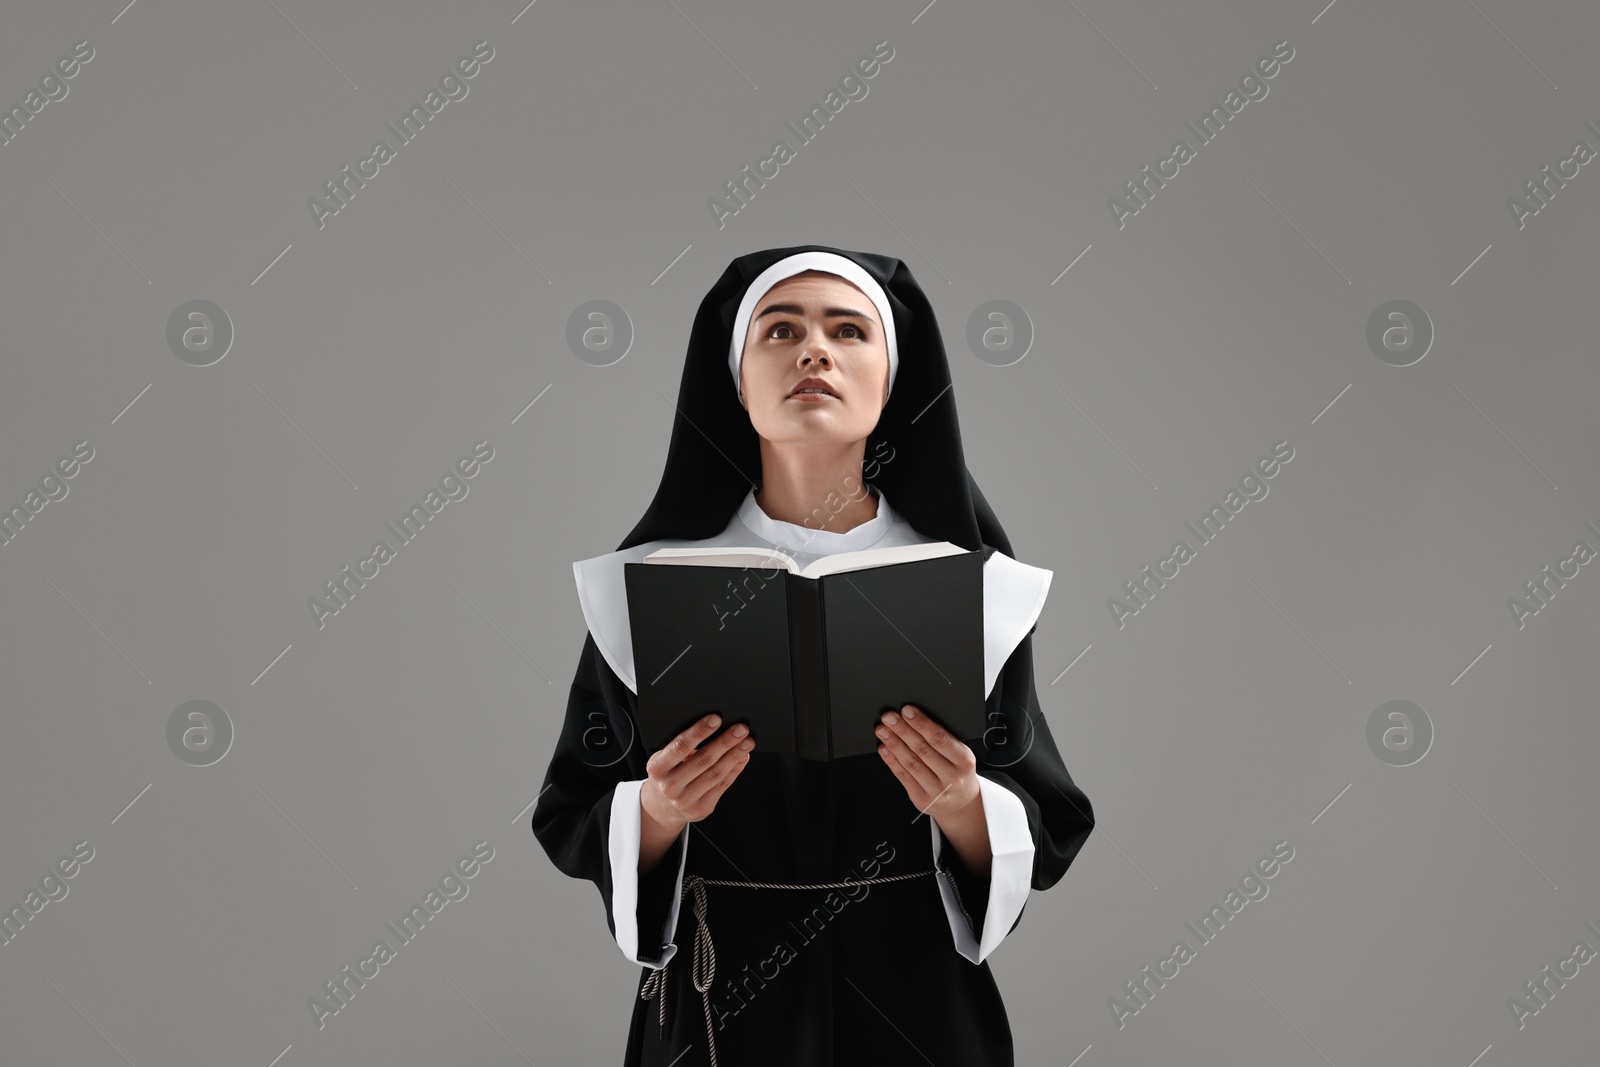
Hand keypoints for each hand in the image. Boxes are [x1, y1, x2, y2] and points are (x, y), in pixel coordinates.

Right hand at [642, 714, 754, 831]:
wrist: (662, 807)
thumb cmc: (667, 774)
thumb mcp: (664, 759)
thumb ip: (683, 746)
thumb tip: (715, 728)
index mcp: (657, 768)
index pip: (681, 746)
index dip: (699, 731)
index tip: (716, 719)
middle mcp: (670, 786)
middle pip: (703, 760)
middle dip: (725, 742)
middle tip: (740, 729)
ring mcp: (685, 800)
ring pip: (716, 773)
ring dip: (735, 755)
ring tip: (747, 742)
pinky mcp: (701, 808)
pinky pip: (722, 785)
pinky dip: (735, 769)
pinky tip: (742, 757)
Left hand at [875, 704, 979, 823]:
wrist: (961, 803)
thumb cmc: (958, 772)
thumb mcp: (960, 754)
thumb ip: (943, 739)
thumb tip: (915, 719)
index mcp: (964, 761)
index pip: (939, 738)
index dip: (921, 723)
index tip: (906, 711)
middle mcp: (952, 777)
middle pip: (922, 749)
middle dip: (903, 730)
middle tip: (889, 717)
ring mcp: (937, 791)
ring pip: (911, 763)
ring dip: (894, 744)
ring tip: (883, 730)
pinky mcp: (922, 800)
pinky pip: (903, 777)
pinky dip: (892, 761)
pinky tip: (885, 749)